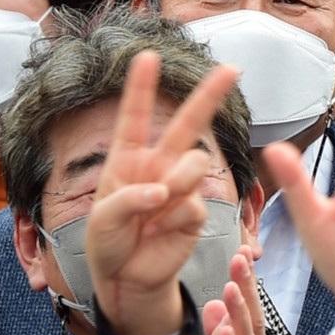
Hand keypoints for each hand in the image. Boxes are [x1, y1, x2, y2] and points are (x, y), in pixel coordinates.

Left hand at [86, 49, 237, 334]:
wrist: (127, 278)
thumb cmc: (108, 242)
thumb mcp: (102, 220)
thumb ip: (127, 200)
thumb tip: (162, 191)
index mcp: (128, 159)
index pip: (135, 117)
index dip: (141, 87)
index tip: (147, 56)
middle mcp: (158, 166)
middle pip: (187, 124)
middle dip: (210, 95)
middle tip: (232, 69)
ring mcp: (180, 188)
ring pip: (197, 163)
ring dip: (179, 180)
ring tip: (158, 205)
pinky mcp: (195, 213)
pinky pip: (195, 204)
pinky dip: (176, 218)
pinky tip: (161, 231)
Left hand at [202, 246, 271, 334]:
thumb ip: (218, 330)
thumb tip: (211, 304)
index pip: (252, 309)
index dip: (248, 281)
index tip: (243, 252)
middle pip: (254, 320)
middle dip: (247, 288)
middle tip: (239, 259)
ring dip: (239, 312)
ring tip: (230, 288)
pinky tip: (221, 332)